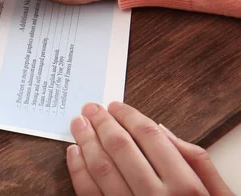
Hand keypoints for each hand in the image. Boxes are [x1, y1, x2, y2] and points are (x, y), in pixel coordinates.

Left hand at [67, 102, 232, 194]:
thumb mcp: (218, 195)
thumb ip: (195, 160)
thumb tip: (160, 130)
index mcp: (186, 186)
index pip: (150, 137)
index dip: (128, 116)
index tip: (115, 106)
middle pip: (121, 147)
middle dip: (102, 123)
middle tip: (90, 108)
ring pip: (101, 168)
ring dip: (86, 141)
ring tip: (79, 124)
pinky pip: (88, 194)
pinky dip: (77, 170)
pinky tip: (74, 153)